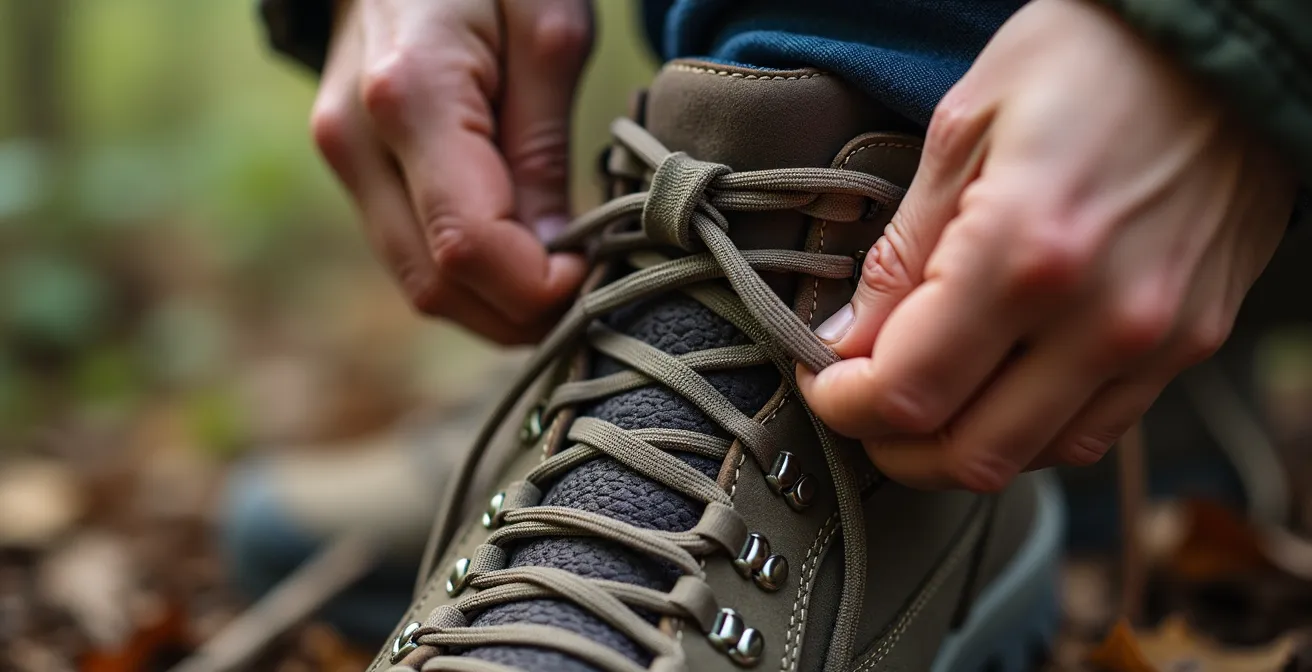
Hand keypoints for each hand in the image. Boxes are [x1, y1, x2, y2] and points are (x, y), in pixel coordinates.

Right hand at [311, 0, 591, 343]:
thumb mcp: (548, 27)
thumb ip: (545, 145)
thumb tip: (555, 252)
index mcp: (411, 96)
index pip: (467, 244)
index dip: (535, 286)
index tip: (595, 270)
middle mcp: (358, 141)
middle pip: (436, 285)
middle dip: (519, 312)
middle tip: (591, 292)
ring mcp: (344, 159)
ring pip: (418, 284)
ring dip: (495, 304)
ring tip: (564, 279)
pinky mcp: (353, 170)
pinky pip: (410, 254)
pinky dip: (469, 277)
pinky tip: (522, 257)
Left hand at [797, 0, 1296, 490]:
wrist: (1228, 41)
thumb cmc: (1090, 57)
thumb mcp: (965, 128)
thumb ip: (902, 253)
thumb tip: (851, 338)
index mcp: (1024, 255)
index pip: (909, 392)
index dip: (845, 403)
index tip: (824, 378)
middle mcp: (1099, 319)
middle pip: (968, 453)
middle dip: (891, 444)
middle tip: (860, 404)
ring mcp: (1155, 340)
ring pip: (1033, 457)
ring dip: (958, 448)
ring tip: (923, 401)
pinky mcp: (1192, 342)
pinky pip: (1095, 431)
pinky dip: (1028, 432)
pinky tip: (995, 393)